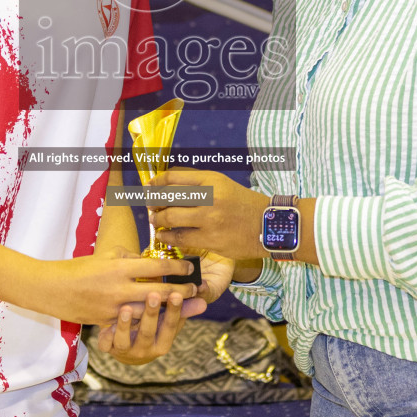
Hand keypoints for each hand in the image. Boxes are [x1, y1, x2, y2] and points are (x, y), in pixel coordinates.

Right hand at [36, 249, 197, 325]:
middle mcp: (120, 289)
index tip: (189, 268)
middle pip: (159, 292)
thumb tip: (149, 261)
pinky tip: (160, 321)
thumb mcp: (105, 256)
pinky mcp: (107, 322)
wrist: (53, 290)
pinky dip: (147, 321)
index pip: (156, 267)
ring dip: (168, 309)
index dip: (176, 268)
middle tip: (196, 290)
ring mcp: (114, 308)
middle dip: (180, 291)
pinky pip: (132, 322)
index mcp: (120, 268)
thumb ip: (129, 258)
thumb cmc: (80, 268)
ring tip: (184, 305)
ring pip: (149, 311)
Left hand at [96, 291, 186, 364]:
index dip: (174, 311)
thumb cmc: (151, 327)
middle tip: (153, 294)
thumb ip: (183, 311)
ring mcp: (126, 351)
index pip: (171, 326)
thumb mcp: (167, 322)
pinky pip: (106, 344)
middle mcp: (145, 350)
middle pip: (148, 332)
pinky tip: (107, 322)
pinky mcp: (108, 348)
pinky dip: (106, 334)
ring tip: (126, 307)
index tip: (177, 293)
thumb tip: (204, 301)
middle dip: (151, 314)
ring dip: (125, 324)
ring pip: (125, 340)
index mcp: (163, 343)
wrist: (126, 348)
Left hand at [147, 169, 269, 261]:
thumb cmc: (243, 203)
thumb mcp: (222, 183)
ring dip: (158, 220)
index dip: (157, 182)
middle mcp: (210, 197)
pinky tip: (164, 236)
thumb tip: (167, 181)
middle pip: (168, 197)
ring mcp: (210, 219)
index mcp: (212, 180)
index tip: (149, 187)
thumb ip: (197, 181)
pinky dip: (167, 237)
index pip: (174, 177)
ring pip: (171, 218)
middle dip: (153, 202)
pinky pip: (181, 238)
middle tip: (150, 206)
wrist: (268, 225)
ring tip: (155, 221)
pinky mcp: (211, 239)